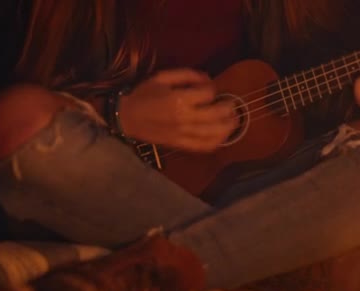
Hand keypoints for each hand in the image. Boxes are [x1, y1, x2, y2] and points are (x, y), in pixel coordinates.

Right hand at [118, 69, 237, 151]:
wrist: (126, 117)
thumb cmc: (144, 95)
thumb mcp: (162, 77)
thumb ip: (187, 74)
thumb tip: (207, 78)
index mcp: (179, 99)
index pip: (208, 93)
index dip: (212, 88)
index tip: (208, 87)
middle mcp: (184, 118)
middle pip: (217, 114)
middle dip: (228, 107)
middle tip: (230, 104)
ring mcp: (183, 134)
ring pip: (215, 133)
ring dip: (229, 126)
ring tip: (233, 120)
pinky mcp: (181, 144)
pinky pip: (204, 146)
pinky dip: (217, 142)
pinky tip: (222, 135)